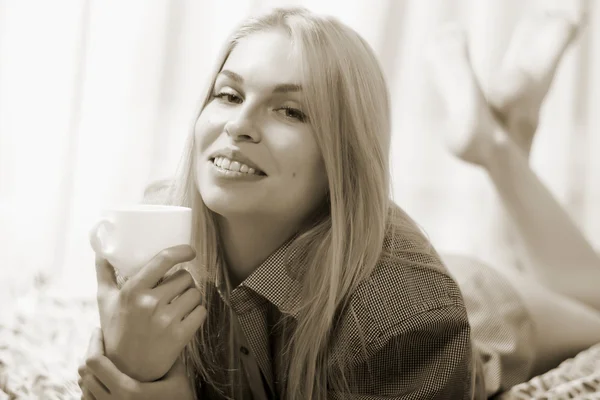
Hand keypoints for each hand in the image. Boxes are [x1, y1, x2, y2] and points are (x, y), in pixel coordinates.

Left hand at [78, 327, 195, 399]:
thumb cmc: (179, 399)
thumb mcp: (178, 377)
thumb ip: (168, 356)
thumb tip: (162, 330)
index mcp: (127, 391)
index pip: (95, 362)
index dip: (94, 342)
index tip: (100, 329)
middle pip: (84, 373)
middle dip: (90, 352)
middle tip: (101, 339)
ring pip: (83, 387)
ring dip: (90, 370)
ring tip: (102, 356)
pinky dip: (90, 386)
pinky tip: (103, 377)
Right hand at [95, 244, 206, 381]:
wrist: (126, 370)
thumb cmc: (116, 331)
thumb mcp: (105, 302)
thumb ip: (104, 274)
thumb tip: (102, 251)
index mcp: (133, 291)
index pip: (164, 260)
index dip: (181, 251)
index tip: (190, 251)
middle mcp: (150, 303)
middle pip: (185, 277)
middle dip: (183, 282)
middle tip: (175, 291)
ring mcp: (166, 320)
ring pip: (196, 294)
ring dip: (192, 297)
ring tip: (180, 305)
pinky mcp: (180, 336)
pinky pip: (201, 312)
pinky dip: (197, 313)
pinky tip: (186, 317)